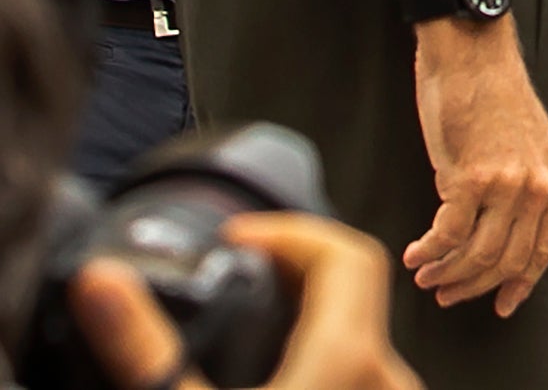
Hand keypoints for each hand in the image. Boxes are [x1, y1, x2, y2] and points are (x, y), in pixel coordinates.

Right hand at [70, 212, 421, 389]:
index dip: (288, 231)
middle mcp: (386, 379)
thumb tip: (104, 283)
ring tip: (256, 304)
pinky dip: (323, 343)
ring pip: (363, 329)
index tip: (238, 235)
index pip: (346, 253)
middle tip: (243, 262)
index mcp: (349, 359)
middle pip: (357, 285)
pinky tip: (281, 356)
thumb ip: (144, 344)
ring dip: (311, 307)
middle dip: (297, 263)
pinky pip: (362, 364)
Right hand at [399, 19, 547, 313]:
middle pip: (509, 260)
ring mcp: (506, 184)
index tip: (501, 305)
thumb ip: (520, 185)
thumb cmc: (490, 93)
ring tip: (426, 277)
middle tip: (446, 295)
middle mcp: (538, 186)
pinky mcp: (469, 177)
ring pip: (477, 255)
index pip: (545, 248)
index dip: (521, 282)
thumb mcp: (525, 143)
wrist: (472, 52)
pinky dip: (428, 253)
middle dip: (475, 286)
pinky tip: (414, 255)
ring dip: (447, 274)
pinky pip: (447, 236)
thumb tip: (493, 230)